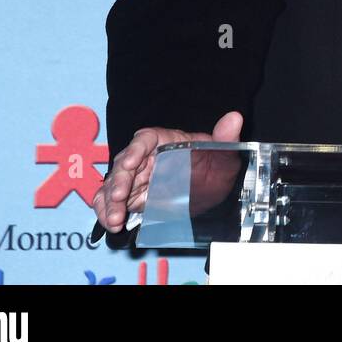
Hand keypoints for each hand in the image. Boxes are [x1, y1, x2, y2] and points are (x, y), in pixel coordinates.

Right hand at [93, 110, 244, 232]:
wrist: (213, 188)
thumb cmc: (215, 164)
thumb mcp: (224, 154)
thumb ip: (225, 137)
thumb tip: (235, 118)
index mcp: (164, 141)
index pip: (144, 139)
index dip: (135, 150)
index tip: (131, 163)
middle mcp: (145, 158)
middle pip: (124, 164)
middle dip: (118, 181)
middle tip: (119, 198)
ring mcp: (136, 178)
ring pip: (113, 184)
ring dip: (108, 201)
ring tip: (114, 219)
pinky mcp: (131, 197)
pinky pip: (110, 201)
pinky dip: (106, 211)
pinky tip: (112, 223)